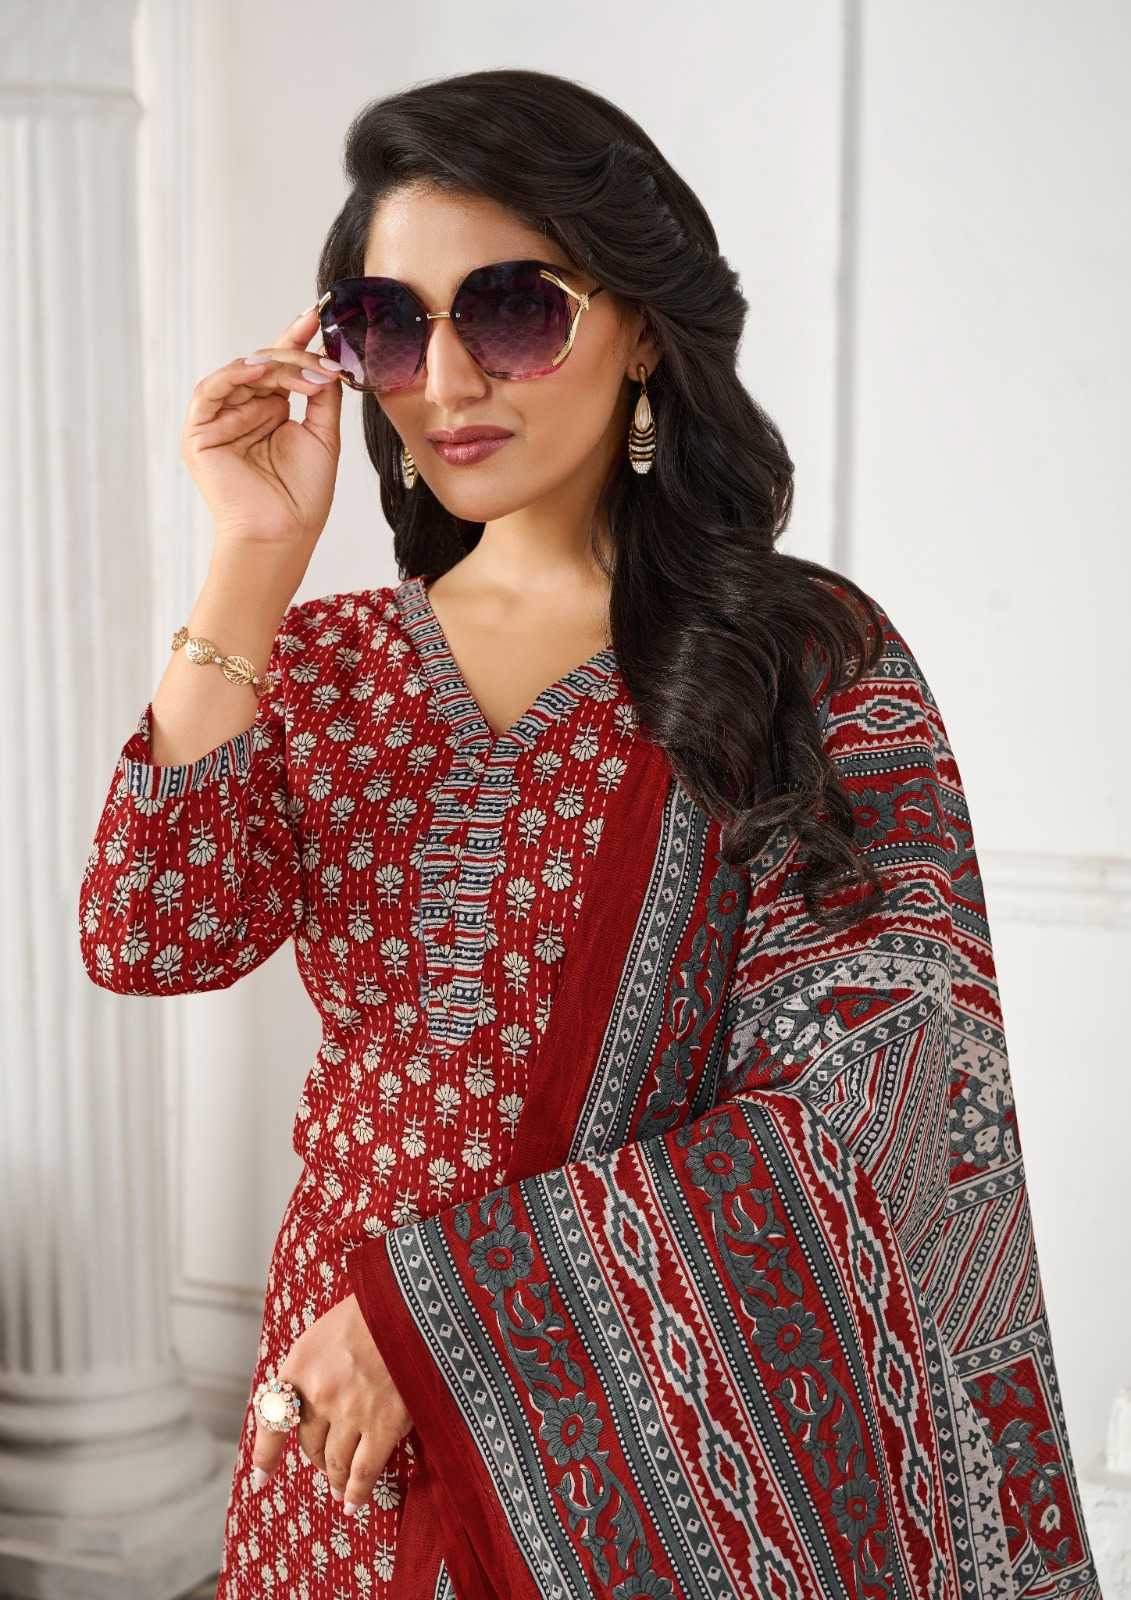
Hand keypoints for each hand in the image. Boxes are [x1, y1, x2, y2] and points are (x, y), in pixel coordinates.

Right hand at [180, 303, 344, 552]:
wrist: (283, 533)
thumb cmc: (302, 495)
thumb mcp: (321, 434)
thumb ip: (321, 395)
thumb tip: (325, 358)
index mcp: (267, 410)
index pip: (280, 367)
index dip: (296, 340)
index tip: (317, 314)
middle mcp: (241, 410)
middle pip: (263, 365)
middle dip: (295, 359)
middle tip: (325, 364)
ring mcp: (219, 420)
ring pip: (242, 373)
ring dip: (275, 369)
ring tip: (306, 378)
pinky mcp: (198, 432)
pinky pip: (211, 391)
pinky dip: (234, 375)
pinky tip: (259, 369)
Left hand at [250, 1291, 413, 1515]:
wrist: (410, 1305)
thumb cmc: (371, 1311)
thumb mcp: (326, 1332)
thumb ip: (313, 1368)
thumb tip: (308, 1405)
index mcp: (299, 1366)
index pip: (272, 1420)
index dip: (266, 1455)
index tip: (262, 1479)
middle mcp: (318, 1393)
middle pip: (310, 1444)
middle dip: (316, 1459)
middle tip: (326, 1467)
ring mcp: (350, 1411)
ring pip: (335, 1462)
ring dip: (335, 1479)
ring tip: (339, 1489)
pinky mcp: (383, 1424)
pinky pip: (364, 1471)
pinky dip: (357, 1492)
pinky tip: (353, 1503)